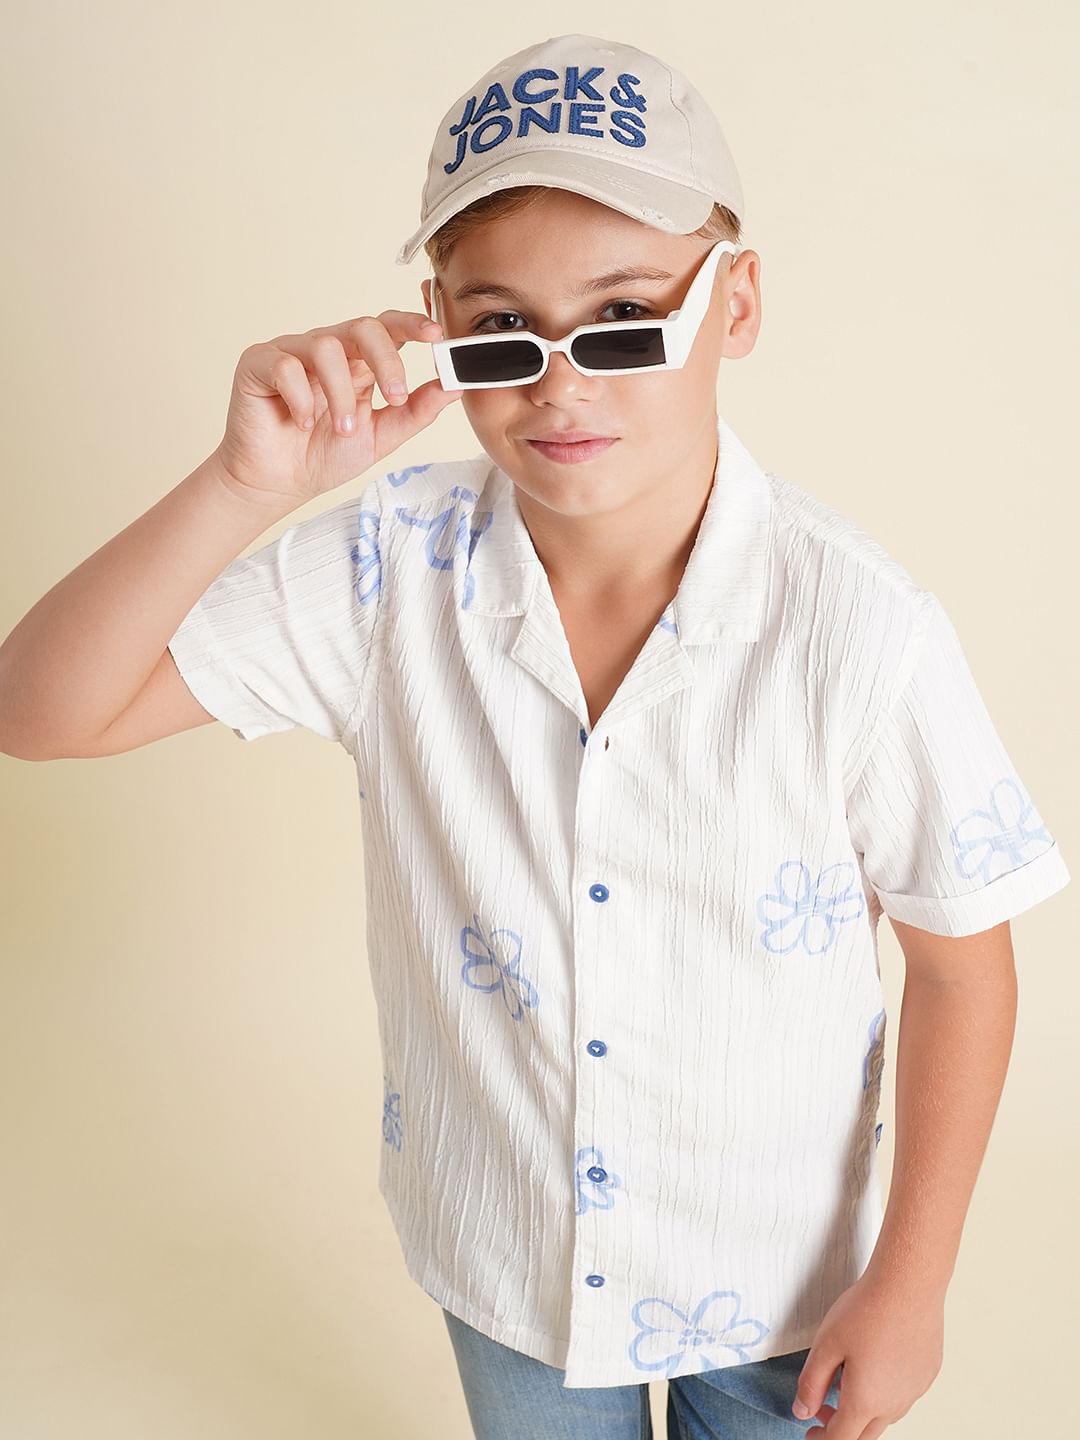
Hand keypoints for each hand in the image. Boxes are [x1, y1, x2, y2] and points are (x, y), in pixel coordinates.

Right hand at [211, 312, 463, 506]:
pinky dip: (301, 397)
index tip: (436, 336)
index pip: (387, 328)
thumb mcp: (381, 437)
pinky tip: (303, 423)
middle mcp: (328, 349)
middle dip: (386, 360)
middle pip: (362, 327)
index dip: (412, 324)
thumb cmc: (324, 456)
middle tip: (396, 398)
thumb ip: (416, 412)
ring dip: (342, 394)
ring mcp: (292, 352)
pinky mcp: (259, 363)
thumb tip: (455, 387)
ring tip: (344, 430)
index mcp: (359, 363)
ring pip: (326, 347)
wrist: (278, 484)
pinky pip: (285, 365)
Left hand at [791, 1272, 944, 1436]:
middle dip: (841, 1429)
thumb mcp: (826, 1345)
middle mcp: (894, 1404)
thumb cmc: (867, 1310)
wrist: (909, 1285)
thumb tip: (802, 1411)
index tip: (809, 1432)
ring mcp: (915, 1391)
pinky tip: (875, 1363)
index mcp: (866, 1402)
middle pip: (865, 1435)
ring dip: (864, 1410)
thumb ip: (812, 1383)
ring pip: (886, 1416)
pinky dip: (885, 1392)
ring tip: (848, 1379)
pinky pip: (903, 1395)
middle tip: (823, 1410)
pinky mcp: (927, 1374)